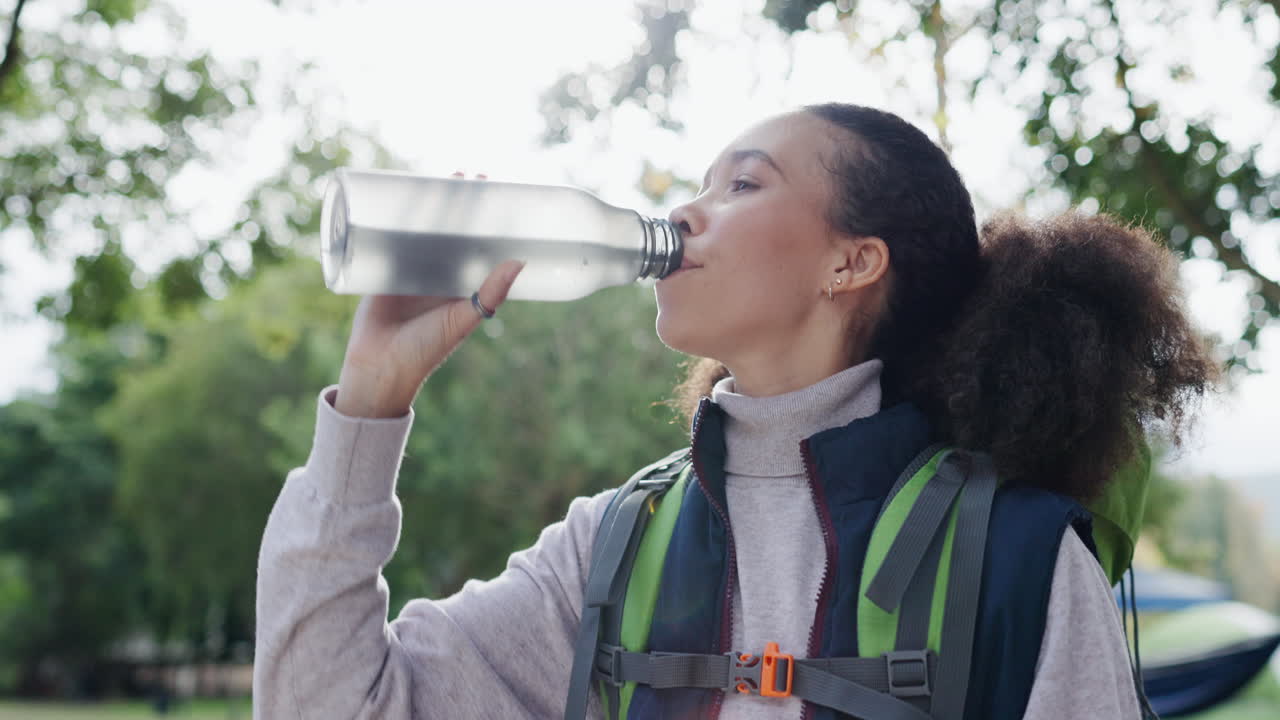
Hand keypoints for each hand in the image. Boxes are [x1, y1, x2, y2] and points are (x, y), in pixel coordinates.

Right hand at [334, 172, 521, 418]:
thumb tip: (519, 262)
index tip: (498, 195)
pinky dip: (393, 217)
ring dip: (428, 203)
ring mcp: (410, 269)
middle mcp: (438, 274)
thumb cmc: (425, 350)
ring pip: (421, 228)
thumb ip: (490, 294)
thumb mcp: (462, 320)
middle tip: (470, 175)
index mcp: (461, 285)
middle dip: (459, 203)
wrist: (379, 368)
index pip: (479, 244)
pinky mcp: (382, 268)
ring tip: (438, 176)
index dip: (487, 221)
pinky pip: (389, 236)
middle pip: (451, 229)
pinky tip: (396, 194)